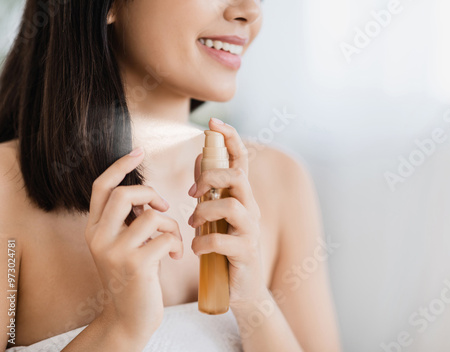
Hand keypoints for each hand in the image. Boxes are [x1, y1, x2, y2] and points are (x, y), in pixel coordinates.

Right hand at [84, 147, 182, 338]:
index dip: (120, 166)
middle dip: (151, 194)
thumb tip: (150, 196)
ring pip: (151, 216)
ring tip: (172, 241)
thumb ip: (130, 221)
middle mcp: (97, 237)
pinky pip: (165, 237)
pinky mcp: (134, 264)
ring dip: (170, 225)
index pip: (101, 187)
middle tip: (162, 208)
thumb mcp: (125, 244)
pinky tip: (174, 257)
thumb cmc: (135, 276)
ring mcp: (114, 251)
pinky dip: (176, 243)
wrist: (130, 317)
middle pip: (124, 194)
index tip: (138, 150)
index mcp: (94, 229)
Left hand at [188, 118, 266, 309]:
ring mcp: (251, 231)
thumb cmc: (225, 248)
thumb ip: (209, 187)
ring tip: (193, 225)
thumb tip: (201, 156)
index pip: (241, 160)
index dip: (230, 138)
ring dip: (205, 212)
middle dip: (211, 178)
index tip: (214, 122)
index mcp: (242, 197)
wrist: (240, 289)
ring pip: (232, 205)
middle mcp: (250, 209)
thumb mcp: (216, 214)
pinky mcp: (246, 252)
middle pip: (238, 177)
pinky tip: (196, 249)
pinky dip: (203, 243)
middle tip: (192, 194)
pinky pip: (223, 239)